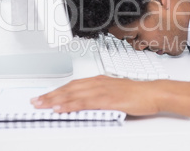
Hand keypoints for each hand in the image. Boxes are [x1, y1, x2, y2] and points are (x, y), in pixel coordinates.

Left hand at [30, 75, 189, 117]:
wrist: (153, 92)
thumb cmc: (137, 93)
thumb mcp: (115, 92)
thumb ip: (99, 96)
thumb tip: (86, 102)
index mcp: (99, 81)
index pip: (73, 85)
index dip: (57, 91)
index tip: (45, 96)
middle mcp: (98, 83)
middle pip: (70, 88)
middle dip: (51, 95)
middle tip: (36, 101)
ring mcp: (102, 90)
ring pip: (74, 94)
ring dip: (56, 100)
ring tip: (42, 105)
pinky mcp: (108, 99)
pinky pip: (85, 102)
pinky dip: (71, 105)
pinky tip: (61, 108)